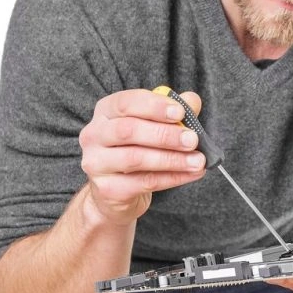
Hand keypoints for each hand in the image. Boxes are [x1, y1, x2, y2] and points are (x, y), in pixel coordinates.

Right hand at [78, 89, 207, 223]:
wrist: (117, 191)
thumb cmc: (137, 148)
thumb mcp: (153, 125)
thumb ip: (172, 111)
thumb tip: (192, 101)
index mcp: (106, 111)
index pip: (125, 103)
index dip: (154, 106)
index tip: (180, 112)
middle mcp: (94, 135)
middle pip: (128, 130)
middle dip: (164, 135)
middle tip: (193, 140)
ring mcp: (96, 163)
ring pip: (135, 158)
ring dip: (172, 159)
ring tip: (198, 160)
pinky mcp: (107, 189)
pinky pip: (144, 182)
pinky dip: (172, 178)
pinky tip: (191, 174)